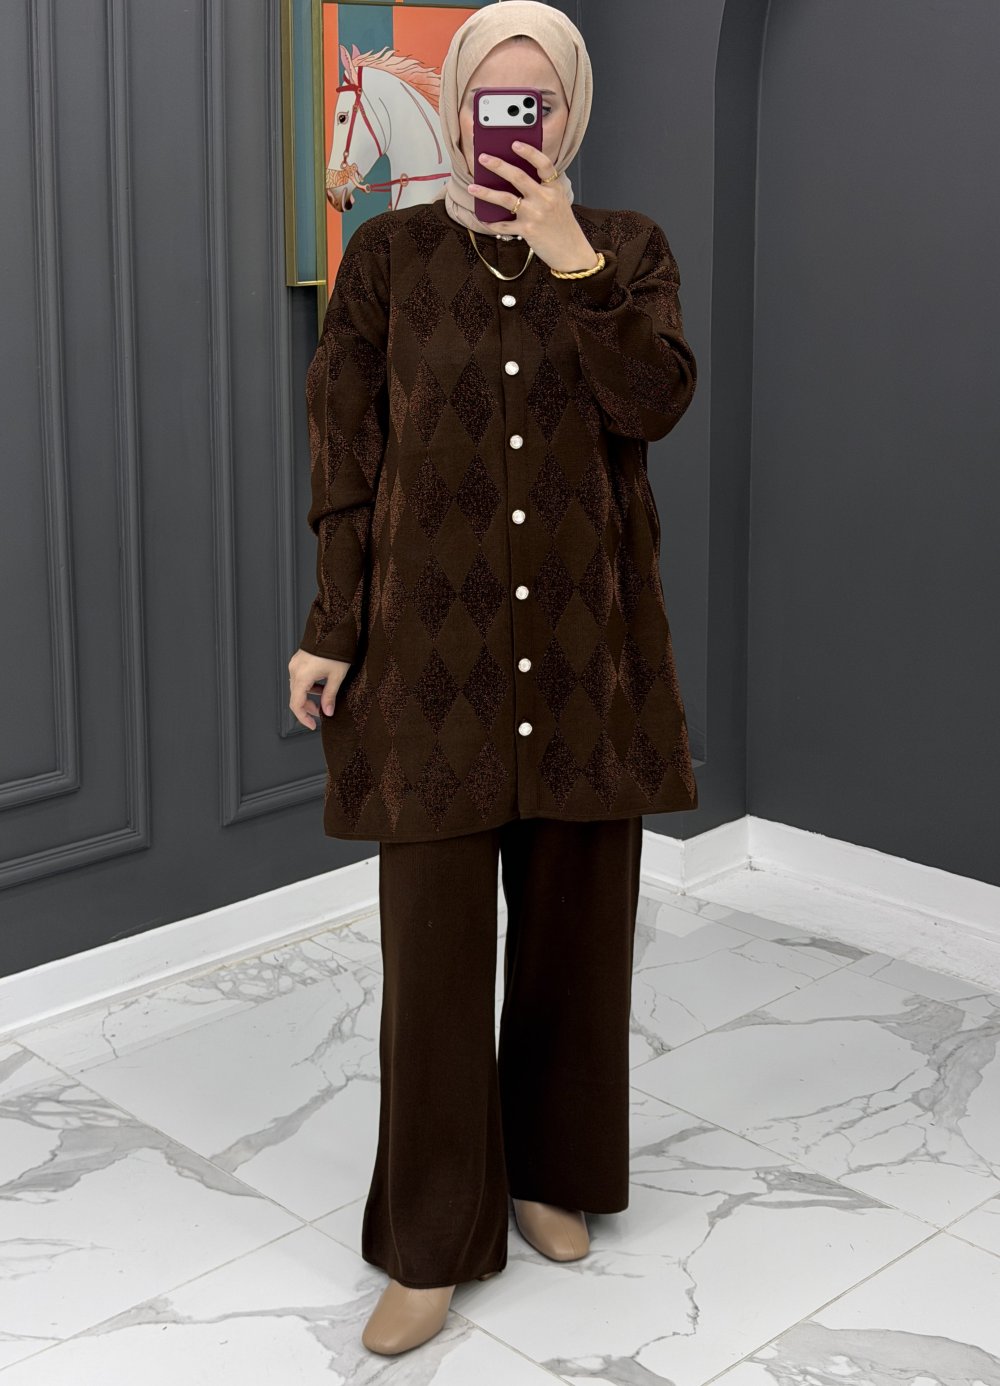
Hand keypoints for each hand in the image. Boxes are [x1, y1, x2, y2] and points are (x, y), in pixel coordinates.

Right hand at [288, 648, 350, 729]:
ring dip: (309, 697)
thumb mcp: (337, 676)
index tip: (312, 725)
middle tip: (321, 714)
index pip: (296, 704)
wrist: (333, 627)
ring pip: (298, 688)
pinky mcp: (299, 660)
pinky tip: (321, 686)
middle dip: (308, 708)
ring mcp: (295, 664)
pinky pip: (300, 678)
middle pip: (296, 697)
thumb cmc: (336, 649)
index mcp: (302, 676)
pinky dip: (309, 686)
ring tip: (324, 699)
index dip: (303, 718)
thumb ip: (330, 696)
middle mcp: (295, 670)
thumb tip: (327, 712)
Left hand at [468, 141, 599, 273]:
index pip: (543, 164)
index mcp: (554, 188)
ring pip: (505, 199)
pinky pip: (503, 224)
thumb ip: (542, 188)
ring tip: (472, 187)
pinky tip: (482, 218)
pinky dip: (491, 222)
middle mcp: (545, 199)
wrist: (571, 251)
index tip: (514, 143)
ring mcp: (535, 214)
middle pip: (518, 177)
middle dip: (498, 165)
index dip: (529, 152)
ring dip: (486, 192)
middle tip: (483, 158)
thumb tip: (514, 177)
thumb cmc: (562, 226)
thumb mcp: (558, 201)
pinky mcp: (527, 230)